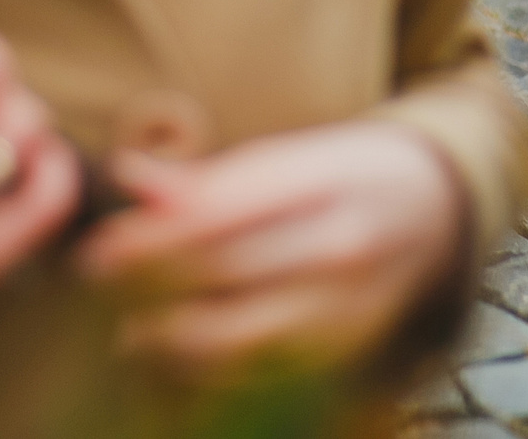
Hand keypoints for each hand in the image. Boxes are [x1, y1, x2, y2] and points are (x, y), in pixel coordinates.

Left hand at [73, 121, 465, 379]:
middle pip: (223, 279)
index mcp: (323, 186)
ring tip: (127, 332)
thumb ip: (211, 179)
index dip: (148, 241)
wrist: (432, 210)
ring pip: (240, 339)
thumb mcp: (288, 156)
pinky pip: (266, 371)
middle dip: (149, 289)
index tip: (99, 248)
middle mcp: (341, 250)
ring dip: (172, 341)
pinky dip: (213, 370)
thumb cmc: (342, 174)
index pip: (219, 220)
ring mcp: (349, 308)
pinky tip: (177, 356)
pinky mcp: (348, 352)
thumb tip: (131, 180)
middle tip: (96, 288)